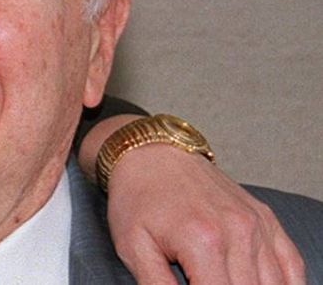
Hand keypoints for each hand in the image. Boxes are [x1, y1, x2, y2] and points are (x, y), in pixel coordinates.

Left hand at [106, 144, 305, 284]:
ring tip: (224, 281)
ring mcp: (257, 225)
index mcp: (204, 241)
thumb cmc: (138, 198)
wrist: (150, 154)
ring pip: (275, 284)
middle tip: (201, 281)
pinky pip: (291, 265)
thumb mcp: (133, 247)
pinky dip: (284, 283)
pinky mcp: (266, 219)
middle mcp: (239, 232)